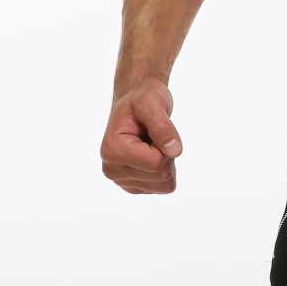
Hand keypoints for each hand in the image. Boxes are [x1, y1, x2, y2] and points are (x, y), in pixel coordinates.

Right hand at [100, 75, 184, 192]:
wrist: (135, 102)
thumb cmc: (142, 98)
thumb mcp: (152, 103)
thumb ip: (163, 127)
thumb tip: (175, 151)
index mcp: (111, 151)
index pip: (155, 163)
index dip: (164, 144)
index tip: (152, 127)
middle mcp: (112, 170)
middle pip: (161, 175)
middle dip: (166, 152)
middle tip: (153, 134)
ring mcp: (122, 181)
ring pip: (165, 184)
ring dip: (166, 161)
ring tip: (151, 143)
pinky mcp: (134, 186)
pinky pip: (164, 187)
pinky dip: (164, 169)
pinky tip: (151, 153)